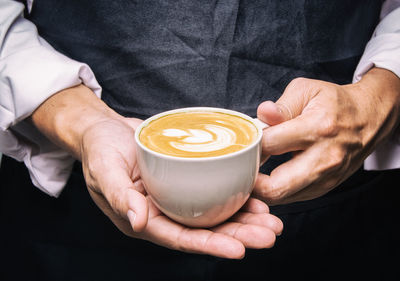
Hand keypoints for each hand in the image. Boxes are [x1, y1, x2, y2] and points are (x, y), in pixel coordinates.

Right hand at [32, 85, 282, 258]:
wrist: (105, 130)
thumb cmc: (100, 151)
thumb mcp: (105, 171)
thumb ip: (119, 196)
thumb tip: (138, 222)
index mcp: (145, 219)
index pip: (181, 238)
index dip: (210, 245)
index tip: (240, 250)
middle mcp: (164, 212)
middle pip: (205, 230)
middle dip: (239, 235)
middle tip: (270, 234)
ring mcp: (176, 197)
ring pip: (214, 214)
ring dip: (244, 219)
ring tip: (272, 221)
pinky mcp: (185, 180)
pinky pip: (212, 191)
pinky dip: (235, 195)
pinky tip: (256, 196)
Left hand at [254, 68, 399, 204]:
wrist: (369, 119)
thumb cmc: (334, 103)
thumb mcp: (307, 91)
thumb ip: (281, 105)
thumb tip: (261, 114)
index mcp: (317, 128)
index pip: (269, 145)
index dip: (249, 145)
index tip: (242, 143)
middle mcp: (324, 157)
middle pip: (275, 187)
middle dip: (250, 182)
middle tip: (239, 170)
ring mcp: (327, 177)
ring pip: (282, 198)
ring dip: (261, 190)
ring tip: (251, 174)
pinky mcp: (327, 187)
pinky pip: (293, 198)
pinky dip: (277, 191)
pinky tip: (269, 178)